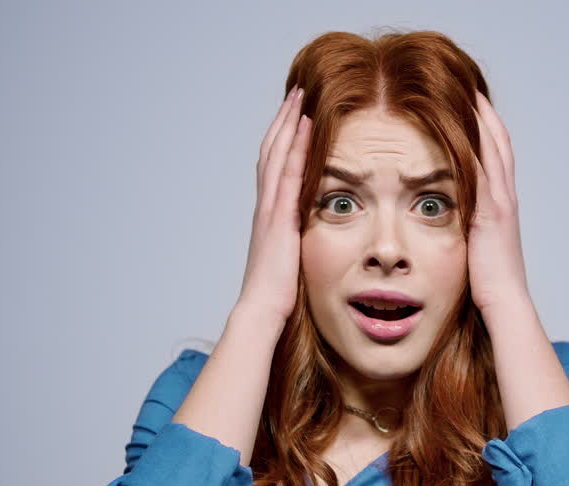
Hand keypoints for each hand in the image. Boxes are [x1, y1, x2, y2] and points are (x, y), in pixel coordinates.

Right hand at [237, 85, 312, 322]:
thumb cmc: (277, 294)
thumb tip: (307, 237)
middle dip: (283, 120)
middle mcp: (265, 206)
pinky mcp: (280, 217)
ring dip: (288, 124)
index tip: (294, 116)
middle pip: (271, 151)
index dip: (282, 139)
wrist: (262, 310)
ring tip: (300, 97)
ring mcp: (270, 209)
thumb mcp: (288, 259)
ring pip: (276, 155)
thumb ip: (295, 242)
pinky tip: (306, 127)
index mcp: (268, 215)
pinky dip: (296, 148)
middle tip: (296, 92)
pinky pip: (289, 174)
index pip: (273, 167)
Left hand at [468, 90, 530, 315]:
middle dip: (483, 111)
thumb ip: (468, 228)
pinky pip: (481, 169)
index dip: (485, 126)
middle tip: (468, 82)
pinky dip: (472, 145)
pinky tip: (459, 126)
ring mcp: (501, 202)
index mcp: (501, 204)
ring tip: (464, 90)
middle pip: (498, 141)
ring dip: (479, 118)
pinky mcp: (490, 212)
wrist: (505, 304)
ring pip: (492, 148)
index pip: (496, 154)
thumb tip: (452, 221)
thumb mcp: (476, 248)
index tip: (470, 102)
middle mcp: (505, 197)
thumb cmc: (488, 286)